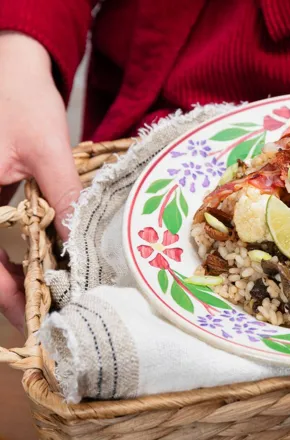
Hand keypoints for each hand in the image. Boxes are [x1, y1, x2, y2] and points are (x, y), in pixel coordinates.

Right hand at [0, 32, 81, 331]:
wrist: (9, 66)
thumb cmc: (22, 100)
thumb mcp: (49, 151)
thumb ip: (64, 198)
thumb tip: (76, 247)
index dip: (3, 296)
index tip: (29, 321)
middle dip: (5, 291)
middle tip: (38, 316)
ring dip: (5, 275)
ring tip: (37, 297)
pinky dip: (4, 252)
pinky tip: (28, 264)